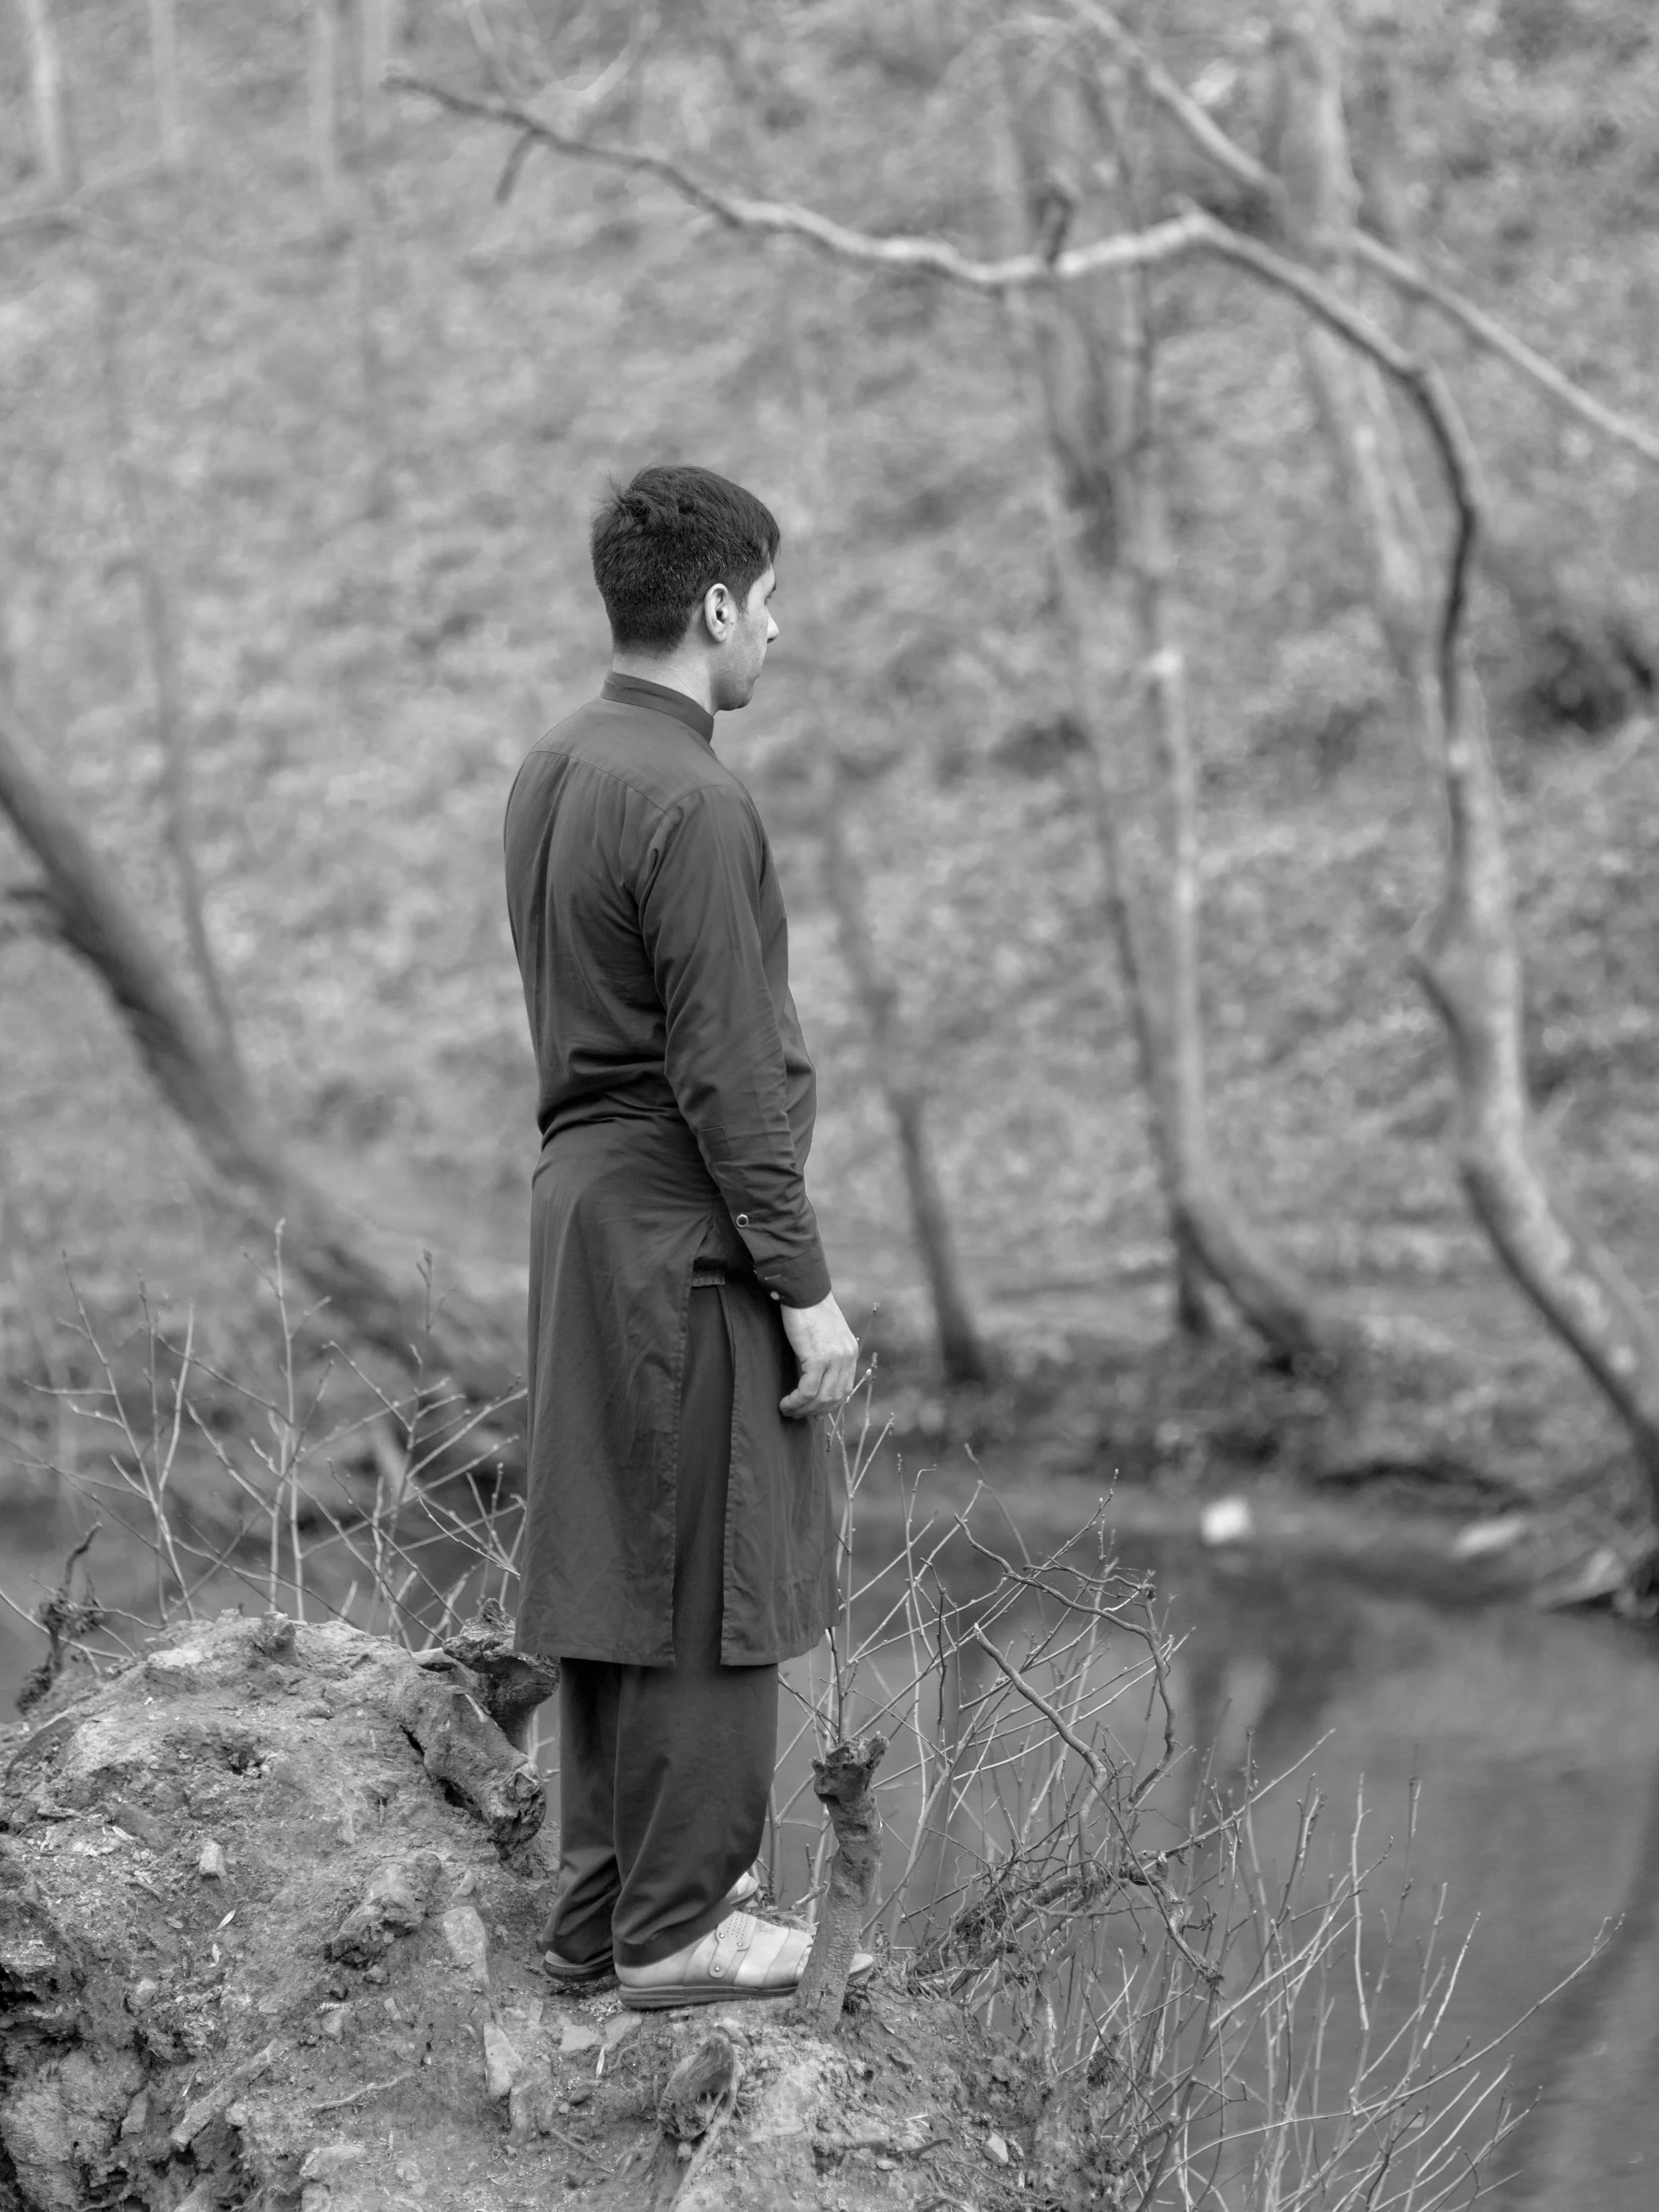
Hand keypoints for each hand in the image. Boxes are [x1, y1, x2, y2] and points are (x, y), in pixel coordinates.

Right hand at [778, 1292, 857, 1417]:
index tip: (814, 1411)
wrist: (804, 1290)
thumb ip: (825, 1350)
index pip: (844, 1387)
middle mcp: (846, 1357)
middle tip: (797, 1415)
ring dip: (803, 1410)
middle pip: (835, 1397)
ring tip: (788, 1411)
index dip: (829, 1404)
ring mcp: (834, 1359)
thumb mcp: (825, 1331)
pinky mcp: (818, 1358)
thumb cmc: (808, 1307)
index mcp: (850, 1350)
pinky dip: (796, 1401)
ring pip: (822, 1398)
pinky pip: (808, 1390)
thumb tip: (812, 1371)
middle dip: (815, 1411)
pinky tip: (785, 1403)